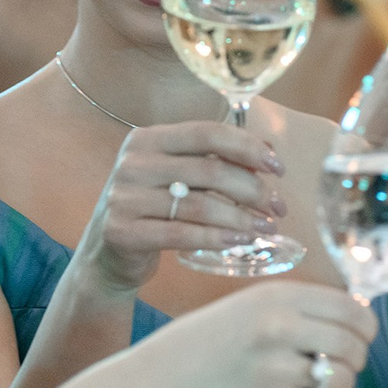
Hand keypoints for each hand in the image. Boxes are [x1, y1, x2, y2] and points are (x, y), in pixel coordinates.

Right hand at [74, 121, 286, 296]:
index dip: (248, 148)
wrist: (108, 254)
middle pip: (209, 171)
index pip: (207, 133)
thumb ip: (216, 160)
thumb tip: (267, 151)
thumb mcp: (179, 177)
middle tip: (278, 209)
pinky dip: (216, 238)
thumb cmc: (155, 209)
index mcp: (148, 139)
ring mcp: (124, 197)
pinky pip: (181, 234)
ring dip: (241, 219)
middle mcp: (133, 163)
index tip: (279, 169)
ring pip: (199, 206)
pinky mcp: (122, 231)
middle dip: (253, 190)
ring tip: (267, 229)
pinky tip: (240, 242)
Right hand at [146, 282, 378, 387]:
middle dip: (357, 358)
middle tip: (342, 364)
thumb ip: (302, 309)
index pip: (352, 309)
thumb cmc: (214, 339)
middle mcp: (282, 326)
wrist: (167, 377)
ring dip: (337, 383)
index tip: (362, 336)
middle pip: (354, 345)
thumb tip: (356, 320)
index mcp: (280, 296)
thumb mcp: (255, 305)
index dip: (365, 327)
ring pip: (343, 378)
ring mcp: (278, 366)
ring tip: (309, 379)